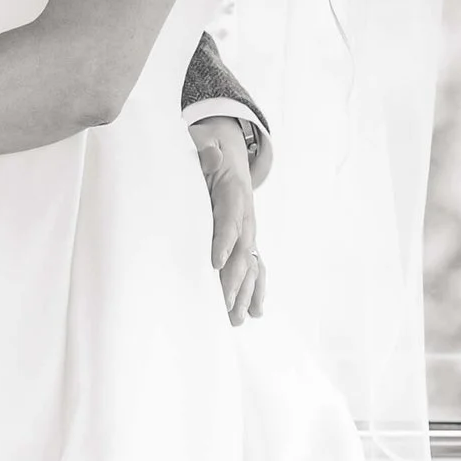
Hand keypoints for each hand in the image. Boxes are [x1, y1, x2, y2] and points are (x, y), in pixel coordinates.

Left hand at [194, 118, 263, 325]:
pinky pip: (255, 267)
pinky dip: (256, 290)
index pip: (230, 221)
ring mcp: (249, 231)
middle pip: (243, 252)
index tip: (215, 264)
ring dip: (244, 294)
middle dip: (234, 281)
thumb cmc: (210, 148)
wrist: (229, 149)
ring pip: (251, 265)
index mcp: (233, 194)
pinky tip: (253, 313)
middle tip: (224, 306)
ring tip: (235, 319)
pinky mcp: (246, 240)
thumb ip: (206, 149)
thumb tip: (211, 155)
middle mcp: (246, 218)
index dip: (224, 242)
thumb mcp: (205, 141)